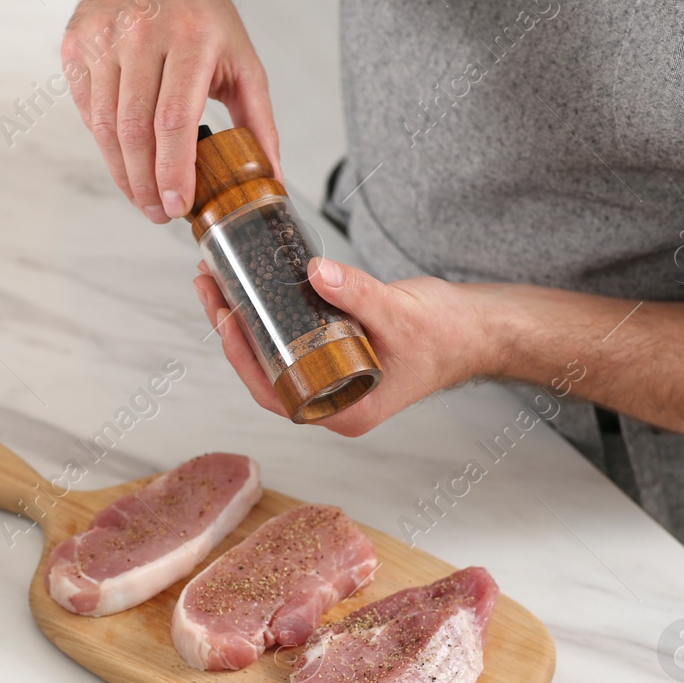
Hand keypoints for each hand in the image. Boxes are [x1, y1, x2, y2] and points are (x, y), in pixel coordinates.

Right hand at [61, 0, 278, 223]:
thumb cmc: (197, 11)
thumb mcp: (241, 56)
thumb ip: (257, 120)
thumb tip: (270, 177)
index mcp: (190, 37)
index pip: (174, 119)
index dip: (172, 171)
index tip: (177, 205)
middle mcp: (142, 34)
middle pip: (135, 130)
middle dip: (145, 183)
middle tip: (158, 212)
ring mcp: (103, 39)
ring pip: (104, 126)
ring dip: (122, 172)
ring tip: (141, 196)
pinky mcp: (76, 47)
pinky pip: (86, 111)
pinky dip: (104, 143)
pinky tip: (123, 156)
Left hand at [194, 258, 500, 436]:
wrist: (475, 329)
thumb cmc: (447, 334)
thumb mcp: (399, 312)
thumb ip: (357, 293)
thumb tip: (314, 271)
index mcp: (343, 411)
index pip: (275, 393)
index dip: (243, 357)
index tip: (226, 318)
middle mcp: (330, 402)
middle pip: (264, 371)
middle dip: (232, 330)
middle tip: (208, 286)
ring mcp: (329, 380)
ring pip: (271, 354)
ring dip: (243, 318)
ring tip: (216, 279)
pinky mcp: (331, 354)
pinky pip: (288, 339)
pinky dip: (267, 312)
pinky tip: (248, 284)